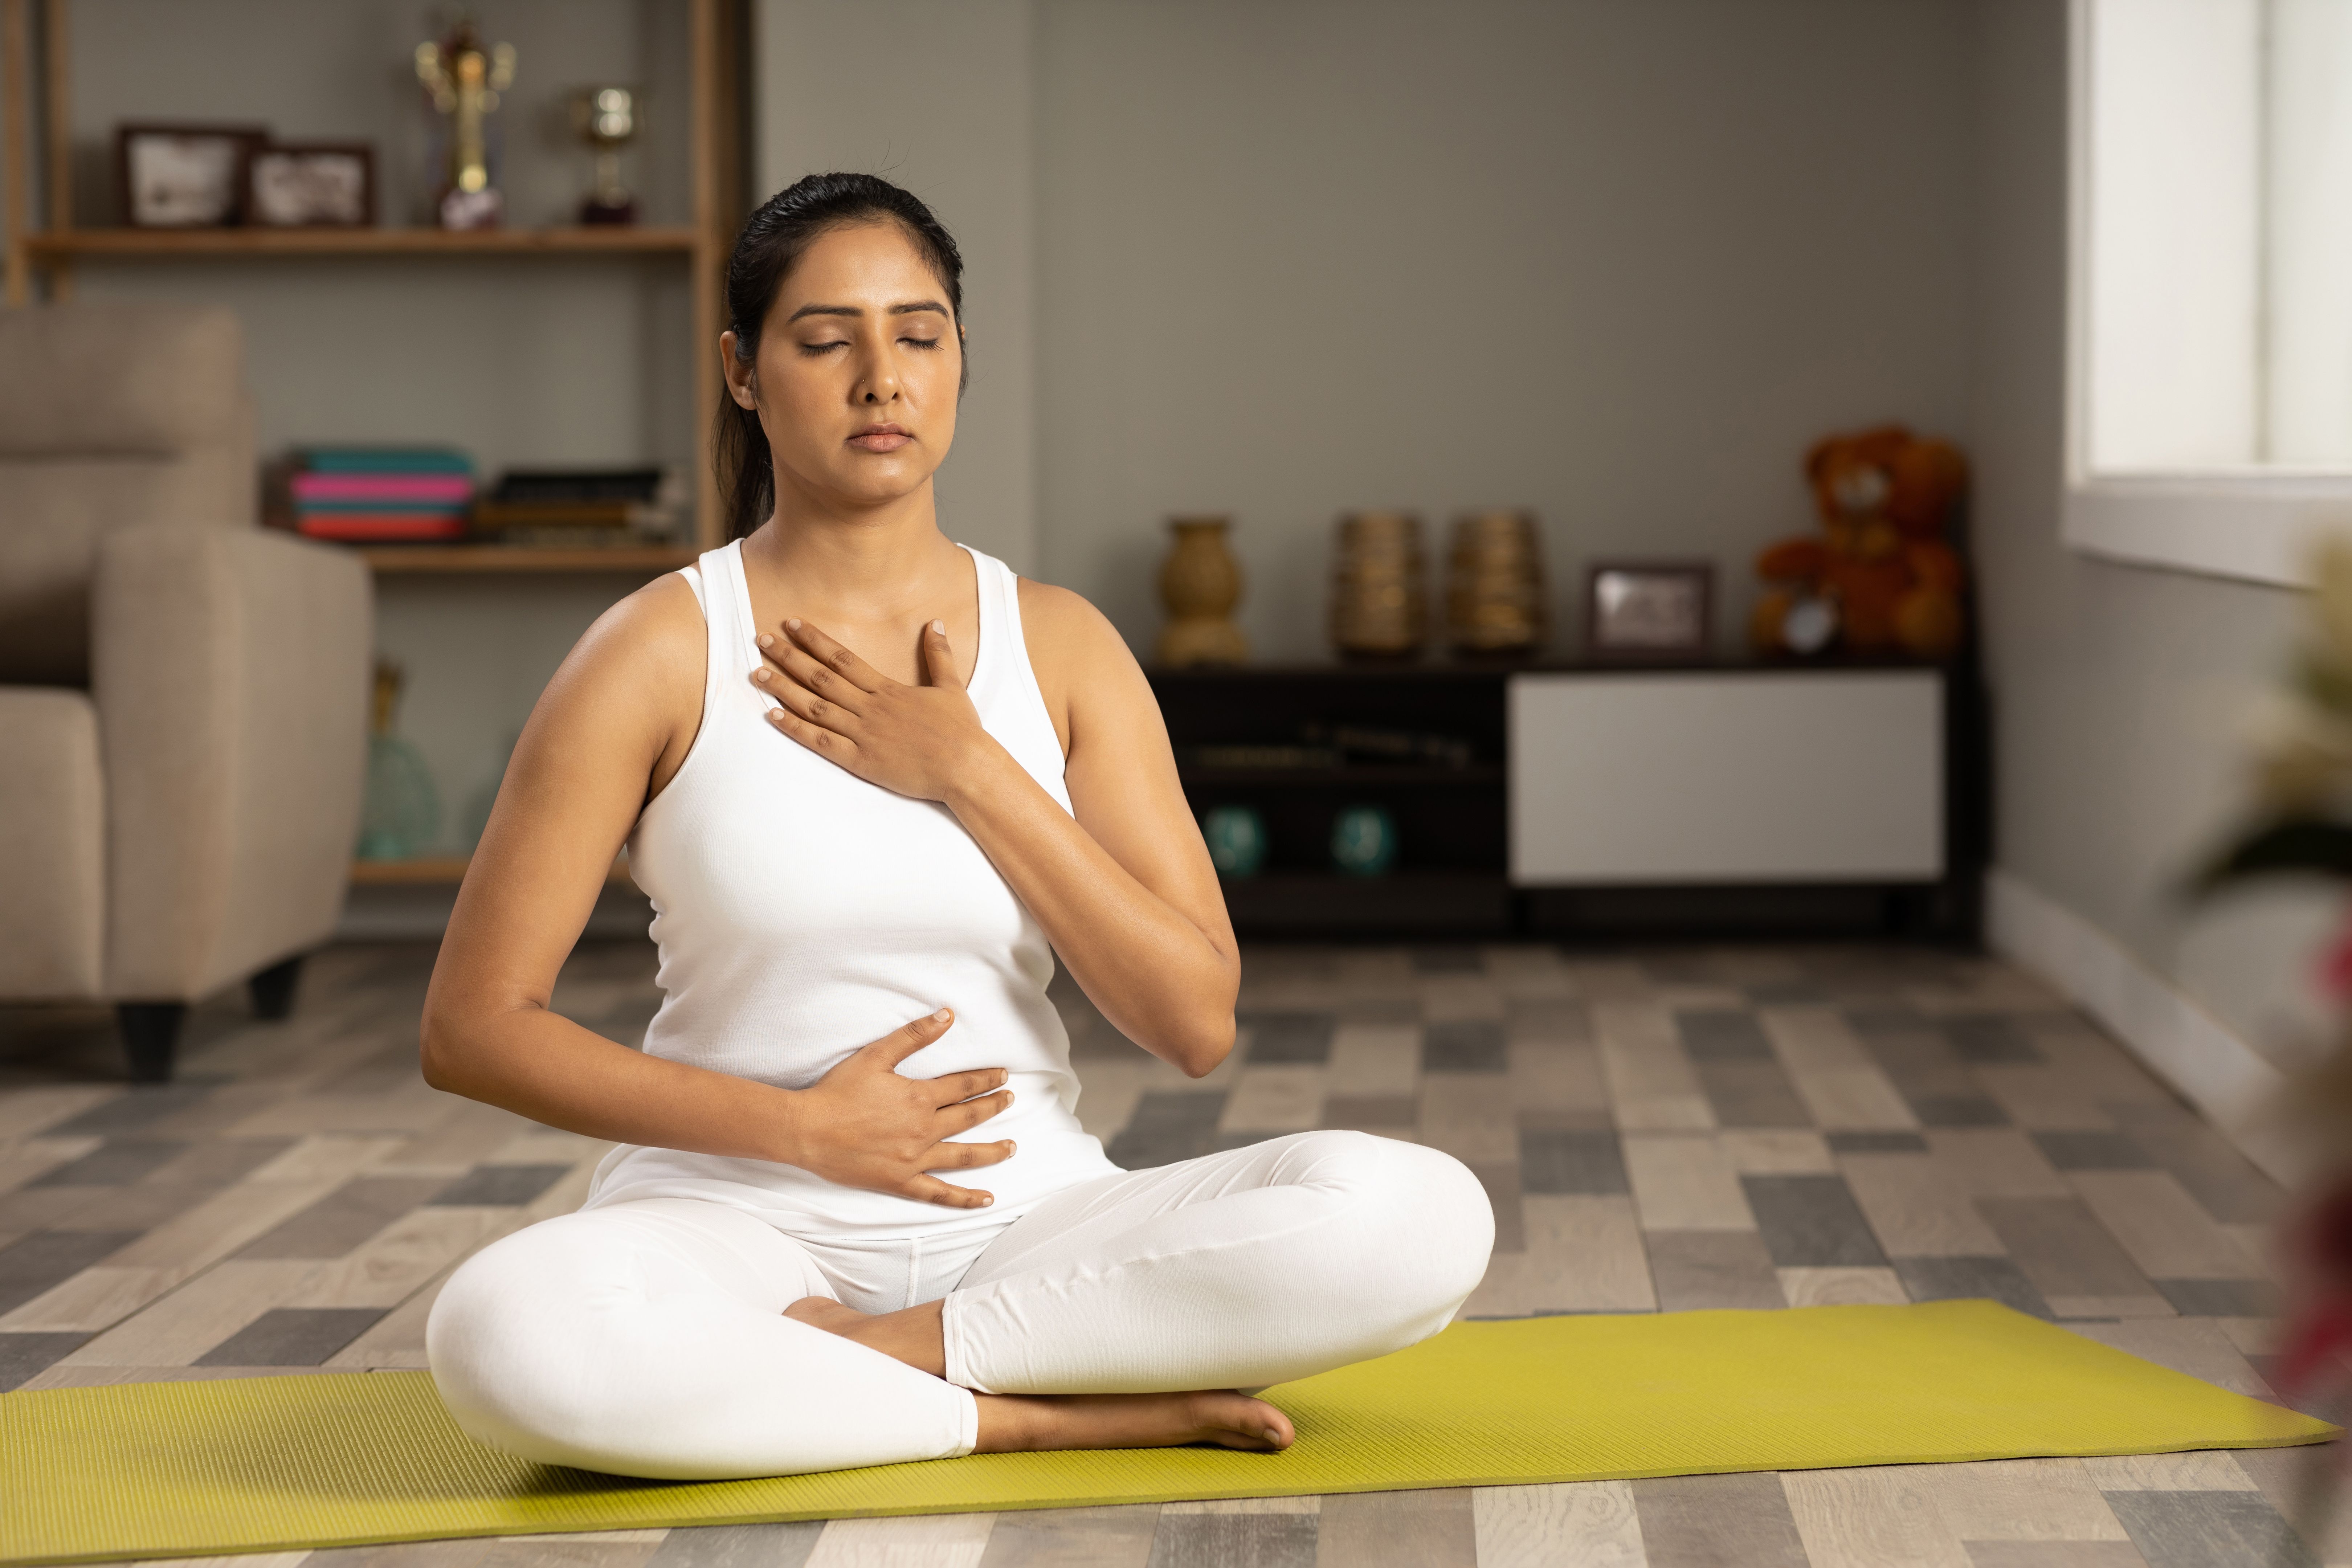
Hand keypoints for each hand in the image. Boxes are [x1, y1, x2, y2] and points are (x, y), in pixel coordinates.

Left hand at [754, 618, 993, 800]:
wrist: (966, 768)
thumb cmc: (962, 731)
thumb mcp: (952, 687)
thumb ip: (939, 655)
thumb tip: (936, 623)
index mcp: (888, 689)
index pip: (843, 658)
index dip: (815, 639)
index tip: (792, 624)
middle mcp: (870, 708)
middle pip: (821, 677)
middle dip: (788, 657)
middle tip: (761, 640)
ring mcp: (864, 735)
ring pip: (815, 707)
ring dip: (783, 689)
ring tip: (757, 674)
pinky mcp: (861, 761)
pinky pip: (821, 743)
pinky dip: (795, 729)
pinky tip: (772, 717)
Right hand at [781, 1007, 1015, 1208]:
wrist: (806, 1130)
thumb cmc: (838, 1091)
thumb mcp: (876, 1055)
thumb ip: (914, 1035)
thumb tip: (948, 1015)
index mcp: (918, 1098)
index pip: (963, 1086)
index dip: (986, 1079)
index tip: (1003, 1075)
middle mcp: (922, 1130)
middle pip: (969, 1117)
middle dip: (993, 1106)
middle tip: (1010, 1100)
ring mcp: (913, 1159)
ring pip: (963, 1156)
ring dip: (992, 1151)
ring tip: (1012, 1147)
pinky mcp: (900, 1182)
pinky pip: (939, 1193)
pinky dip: (964, 1199)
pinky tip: (986, 1199)